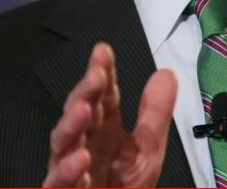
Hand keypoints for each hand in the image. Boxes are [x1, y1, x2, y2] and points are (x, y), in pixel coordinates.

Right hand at [43, 42, 177, 186]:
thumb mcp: (147, 152)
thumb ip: (154, 114)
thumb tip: (166, 75)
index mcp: (103, 131)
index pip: (102, 96)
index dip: (102, 73)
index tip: (103, 51)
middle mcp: (83, 145)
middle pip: (79, 113)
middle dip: (85, 92)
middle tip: (96, 75)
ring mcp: (69, 170)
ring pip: (63, 143)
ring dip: (71, 125)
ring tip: (85, 109)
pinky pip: (60, 183)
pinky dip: (69, 171)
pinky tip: (81, 159)